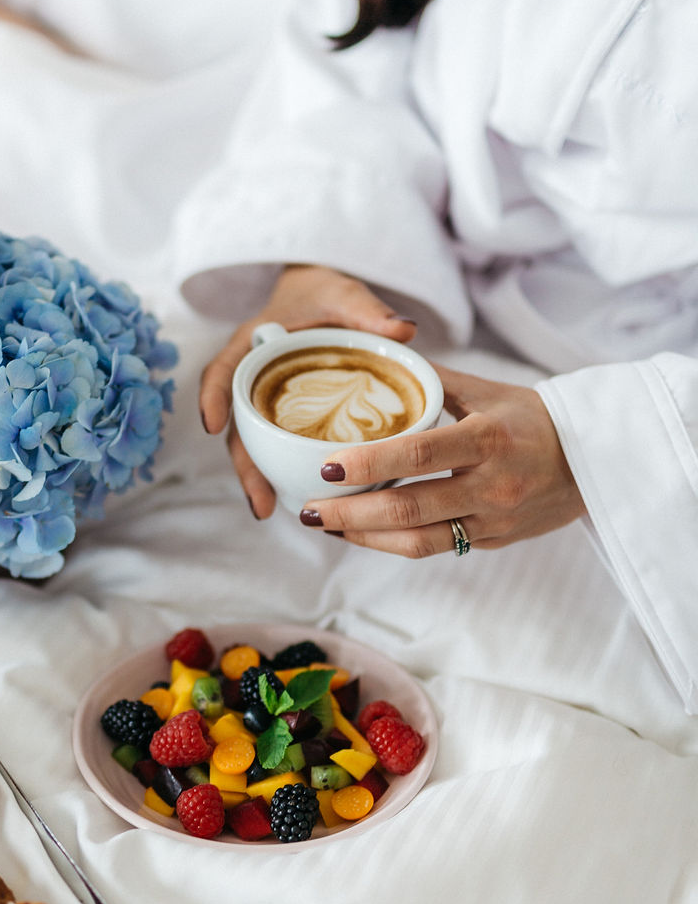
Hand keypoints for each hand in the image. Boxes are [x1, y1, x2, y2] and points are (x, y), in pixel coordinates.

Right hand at [198, 265, 417, 516]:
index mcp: (253, 343)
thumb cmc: (325, 294)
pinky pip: (276, 445)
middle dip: (244, 465)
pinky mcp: (282, 416)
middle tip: (260, 502)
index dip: (213, 397)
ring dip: (260, 477)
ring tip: (272, 510)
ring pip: (253, 443)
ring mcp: (265, 401)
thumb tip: (404, 329)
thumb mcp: (345, 295)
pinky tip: (300, 498)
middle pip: (237, 425)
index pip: (221, 371)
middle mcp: (252, 378)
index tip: (213, 426)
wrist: (319, 298)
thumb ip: (370, 312)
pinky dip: (282, 471)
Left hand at [299, 365, 585, 553]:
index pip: (418, 454)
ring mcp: (491, 520)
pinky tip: (359, 532)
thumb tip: (378, 357)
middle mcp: (490, 486)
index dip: (368, 463)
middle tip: (308, 506)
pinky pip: (433, 547)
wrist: (595, 462)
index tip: (326, 463)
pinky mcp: (490, 541)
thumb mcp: (487, 390)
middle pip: (409, 507)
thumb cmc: (534, 419)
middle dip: (351, 512)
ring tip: (324, 524)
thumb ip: (432, 379)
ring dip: (363, 536)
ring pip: (416, 540)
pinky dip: (390, 543)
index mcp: (488, 439)